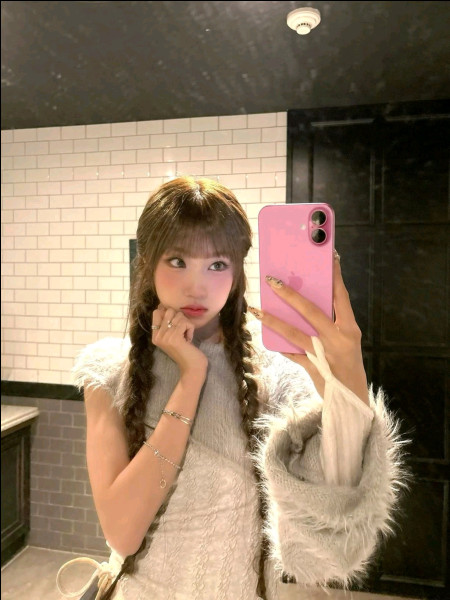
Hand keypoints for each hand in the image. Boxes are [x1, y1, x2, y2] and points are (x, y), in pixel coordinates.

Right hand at [152, 305, 207, 378]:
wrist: (191, 368)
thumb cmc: (185, 352)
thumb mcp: (173, 337)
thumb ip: (168, 324)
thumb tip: (165, 306)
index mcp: (155, 336)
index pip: (156, 312)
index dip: (168, 312)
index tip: (177, 322)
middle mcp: (158, 336)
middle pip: (169, 311)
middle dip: (180, 318)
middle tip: (183, 330)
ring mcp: (165, 337)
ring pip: (178, 315)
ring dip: (187, 324)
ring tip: (186, 336)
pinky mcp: (174, 337)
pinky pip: (185, 322)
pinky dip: (191, 329)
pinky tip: (189, 339)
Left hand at [249, 253, 368, 404]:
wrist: (352, 399)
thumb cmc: (348, 365)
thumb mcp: (346, 342)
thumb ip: (332, 324)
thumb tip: (307, 305)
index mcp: (350, 328)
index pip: (342, 297)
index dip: (335, 277)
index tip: (329, 257)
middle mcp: (338, 338)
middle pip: (312, 311)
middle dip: (291, 295)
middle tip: (273, 281)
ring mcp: (325, 354)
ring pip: (295, 333)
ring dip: (274, 320)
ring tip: (257, 310)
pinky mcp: (313, 367)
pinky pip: (292, 354)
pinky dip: (281, 347)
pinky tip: (268, 339)